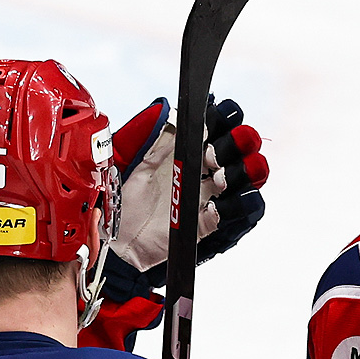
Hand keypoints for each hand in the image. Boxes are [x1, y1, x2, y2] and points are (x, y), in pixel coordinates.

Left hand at [106, 97, 269, 297]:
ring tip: (222, 177)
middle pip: (231, 158)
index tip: (225, 120)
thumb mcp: (142, 170)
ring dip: (237, 176)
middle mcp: (200, 179)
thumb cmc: (130, 204)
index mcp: (187, 161)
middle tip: (215, 154)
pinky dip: (228, 209)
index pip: (214, 139)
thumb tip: (176, 126)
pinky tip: (216, 206)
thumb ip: (160, 149)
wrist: (122, 238)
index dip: (224, 127)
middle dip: (233, 149)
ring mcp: (204, 201)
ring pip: (236, 184)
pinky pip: (225, 216)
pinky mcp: (202, 225)